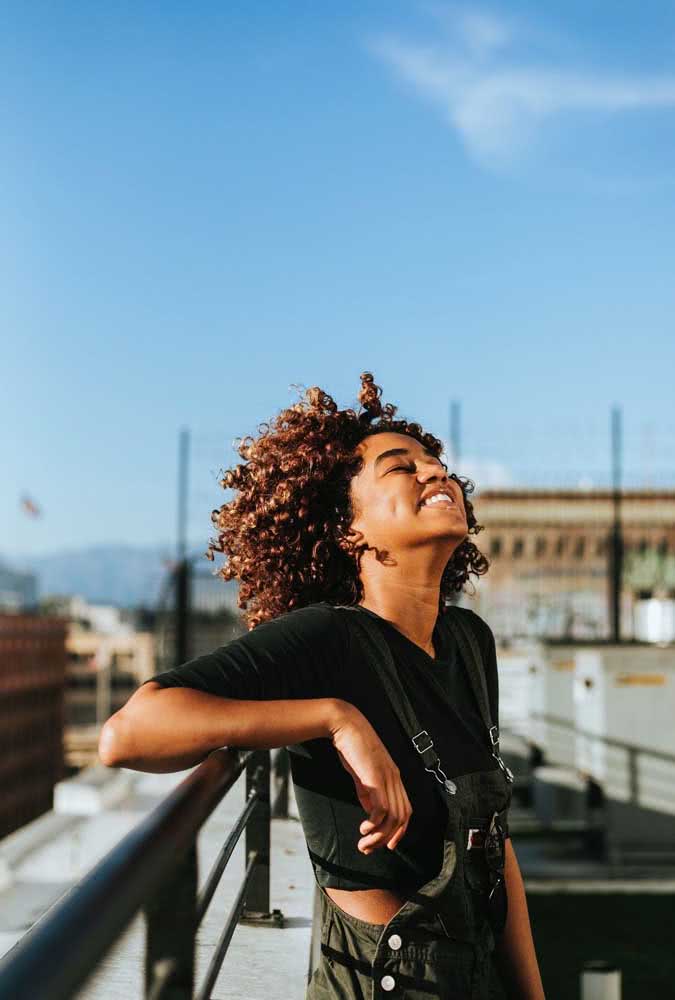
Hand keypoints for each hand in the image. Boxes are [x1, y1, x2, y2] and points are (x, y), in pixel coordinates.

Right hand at [329, 702, 411, 854]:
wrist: (345, 725)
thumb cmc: (352, 746)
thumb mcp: (361, 773)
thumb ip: (367, 791)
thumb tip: (370, 811)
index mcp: (393, 777)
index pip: (406, 810)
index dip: (399, 831)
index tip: (387, 845)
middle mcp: (395, 778)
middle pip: (402, 818)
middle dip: (387, 838)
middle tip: (369, 849)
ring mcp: (387, 778)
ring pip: (393, 817)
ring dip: (379, 836)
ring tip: (364, 843)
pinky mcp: (376, 778)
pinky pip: (381, 808)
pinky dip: (374, 824)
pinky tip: (363, 828)